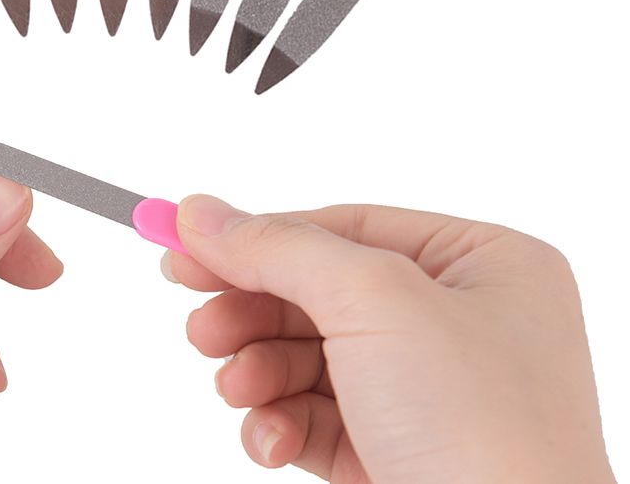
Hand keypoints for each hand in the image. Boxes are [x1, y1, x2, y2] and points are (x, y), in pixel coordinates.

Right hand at [164, 196, 615, 483]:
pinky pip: (315, 420)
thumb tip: (198, 212)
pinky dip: (278, 424)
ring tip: (233, 386)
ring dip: (257, 369)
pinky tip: (265, 437)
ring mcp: (429, 396)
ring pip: (308, 359)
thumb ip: (277, 247)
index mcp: (483, 264)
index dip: (261, 235)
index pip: (346, 227)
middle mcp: (460, 324)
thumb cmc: (484, 433)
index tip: (185, 240)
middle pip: (318, 293)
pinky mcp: (397, 457)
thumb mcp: (372, 301)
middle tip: (199, 322)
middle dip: (251, 310)